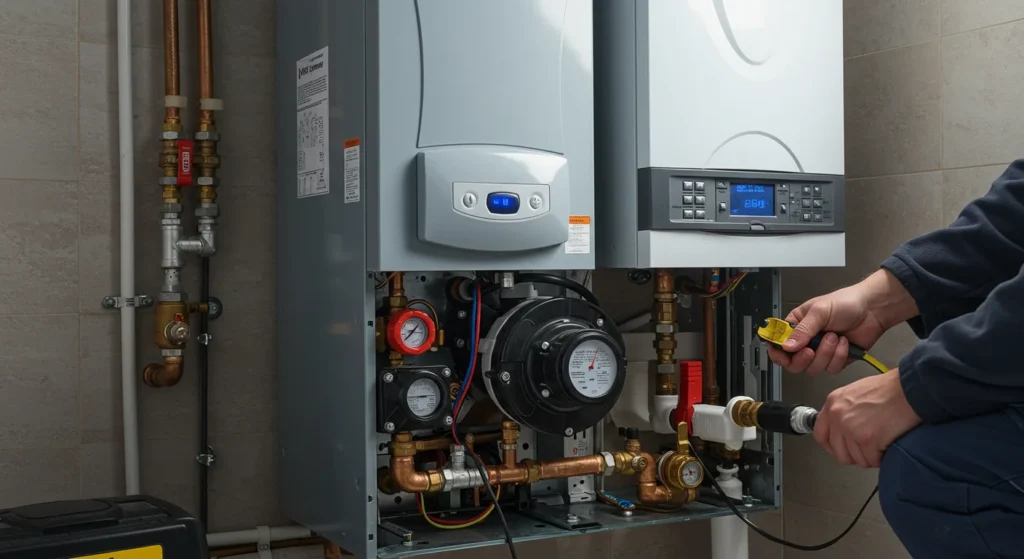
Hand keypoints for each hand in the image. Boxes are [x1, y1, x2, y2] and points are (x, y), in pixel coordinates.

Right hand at [768, 270, 916, 374]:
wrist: (874, 309)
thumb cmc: (846, 302)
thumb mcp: (820, 311)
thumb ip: (802, 330)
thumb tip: (786, 346)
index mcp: (797, 326)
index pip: (778, 343)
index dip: (777, 352)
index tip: (782, 355)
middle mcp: (807, 341)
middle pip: (793, 363)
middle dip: (802, 359)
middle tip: (810, 350)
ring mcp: (822, 352)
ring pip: (813, 367)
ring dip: (826, 353)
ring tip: (835, 337)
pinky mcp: (836, 359)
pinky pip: (831, 368)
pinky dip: (839, 356)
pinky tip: (845, 342)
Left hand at [814, 371, 920, 467]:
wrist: (909, 389)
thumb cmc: (889, 389)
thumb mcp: (856, 392)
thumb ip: (845, 410)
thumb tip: (843, 430)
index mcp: (833, 403)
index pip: (820, 434)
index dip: (831, 446)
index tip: (840, 450)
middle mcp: (838, 416)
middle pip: (839, 452)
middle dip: (855, 455)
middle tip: (868, 450)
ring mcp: (851, 429)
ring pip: (857, 458)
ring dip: (870, 456)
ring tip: (881, 444)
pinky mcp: (867, 439)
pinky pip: (872, 460)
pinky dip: (881, 457)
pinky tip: (887, 445)